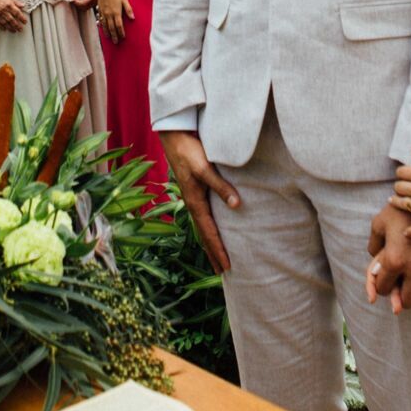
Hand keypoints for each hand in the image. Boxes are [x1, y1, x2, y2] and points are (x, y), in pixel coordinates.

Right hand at [0, 0, 27, 32]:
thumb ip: (16, 1)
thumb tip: (22, 5)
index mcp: (9, 4)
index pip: (17, 13)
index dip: (22, 18)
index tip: (25, 22)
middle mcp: (3, 10)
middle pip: (12, 20)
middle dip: (17, 25)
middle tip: (20, 29)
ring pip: (5, 22)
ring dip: (10, 28)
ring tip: (14, 31)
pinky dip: (1, 26)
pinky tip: (4, 29)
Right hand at [96, 0, 133, 44]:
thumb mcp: (125, 0)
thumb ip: (129, 10)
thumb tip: (133, 18)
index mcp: (116, 13)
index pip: (119, 26)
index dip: (121, 32)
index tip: (123, 37)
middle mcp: (109, 15)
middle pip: (112, 28)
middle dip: (114, 36)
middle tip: (116, 42)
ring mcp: (104, 13)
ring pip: (105, 26)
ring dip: (108, 33)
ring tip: (109, 38)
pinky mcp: (100, 11)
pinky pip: (101, 21)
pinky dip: (102, 26)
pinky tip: (103, 29)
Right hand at [162, 131, 238, 274]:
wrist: (174, 137)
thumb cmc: (189, 151)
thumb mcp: (205, 168)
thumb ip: (221, 186)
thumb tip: (237, 205)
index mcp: (195, 202)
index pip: (209, 233)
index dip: (219, 250)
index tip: (227, 267)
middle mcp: (193, 204)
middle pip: (204, 235)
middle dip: (213, 254)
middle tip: (223, 272)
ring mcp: (192, 198)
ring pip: (203, 228)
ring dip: (210, 244)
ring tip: (217, 259)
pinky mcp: (195, 191)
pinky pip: (203, 218)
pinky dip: (208, 230)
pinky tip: (212, 231)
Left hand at [367, 200, 410, 314]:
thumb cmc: (400, 210)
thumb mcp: (379, 223)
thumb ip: (373, 245)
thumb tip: (375, 260)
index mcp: (394, 261)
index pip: (383, 289)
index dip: (378, 286)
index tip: (381, 278)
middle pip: (407, 301)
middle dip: (399, 297)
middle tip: (397, 287)